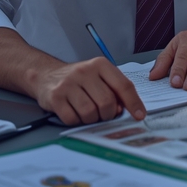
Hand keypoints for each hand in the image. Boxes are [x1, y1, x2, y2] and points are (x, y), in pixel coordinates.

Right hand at [31, 58, 146, 124]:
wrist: (46, 75)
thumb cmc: (78, 80)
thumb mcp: (99, 77)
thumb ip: (114, 90)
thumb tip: (123, 109)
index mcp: (100, 65)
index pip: (123, 85)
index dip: (134, 103)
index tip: (140, 115)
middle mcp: (84, 71)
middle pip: (107, 103)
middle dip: (108, 114)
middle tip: (103, 114)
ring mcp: (68, 84)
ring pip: (90, 113)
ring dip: (91, 119)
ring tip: (87, 112)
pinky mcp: (55, 97)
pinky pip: (72, 118)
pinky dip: (76, 121)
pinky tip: (74, 112)